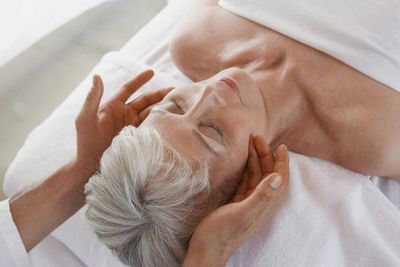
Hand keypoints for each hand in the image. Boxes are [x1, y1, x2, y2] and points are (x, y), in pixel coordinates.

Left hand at [74, 69, 171, 175]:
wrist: (92, 167)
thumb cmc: (86, 143)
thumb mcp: (86, 119)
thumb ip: (92, 98)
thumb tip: (96, 76)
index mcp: (113, 107)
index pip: (129, 89)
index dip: (140, 79)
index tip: (151, 71)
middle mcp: (125, 114)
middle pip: (145, 100)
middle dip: (160, 94)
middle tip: (175, 90)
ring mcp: (133, 127)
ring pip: (151, 113)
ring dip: (164, 108)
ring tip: (179, 104)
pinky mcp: (139, 138)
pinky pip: (152, 128)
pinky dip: (162, 123)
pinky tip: (173, 121)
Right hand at [183, 136, 288, 266]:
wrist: (206, 250)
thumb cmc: (221, 235)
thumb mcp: (241, 214)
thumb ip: (260, 196)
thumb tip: (278, 177)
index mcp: (264, 205)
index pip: (279, 180)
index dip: (282, 162)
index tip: (281, 146)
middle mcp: (259, 203)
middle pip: (267, 175)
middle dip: (266, 155)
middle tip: (257, 138)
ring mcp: (247, 203)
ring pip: (255, 177)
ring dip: (255, 160)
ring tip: (249, 144)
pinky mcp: (236, 203)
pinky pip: (244, 182)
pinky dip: (244, 169)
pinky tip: (240, 161)